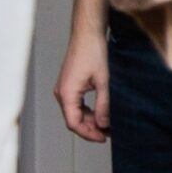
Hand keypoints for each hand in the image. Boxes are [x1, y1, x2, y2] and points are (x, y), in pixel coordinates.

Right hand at [53, 29, 109, 143]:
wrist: (87, 34)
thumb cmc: (93, 53)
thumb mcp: (104, 81)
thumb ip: (104, 104)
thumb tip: (104, 124)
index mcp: (67, 94)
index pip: (73, 123)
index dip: (88, 134)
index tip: (103, 138)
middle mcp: (62, 93)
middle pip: (74, 120)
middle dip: (91, 129)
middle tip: (109, 133)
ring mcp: (64, 89)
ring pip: (75, 113)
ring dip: (90, 120)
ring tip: (108, 124)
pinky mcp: (69, 85)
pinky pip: (76, 104)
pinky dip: (88, 111)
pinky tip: (102, 112)